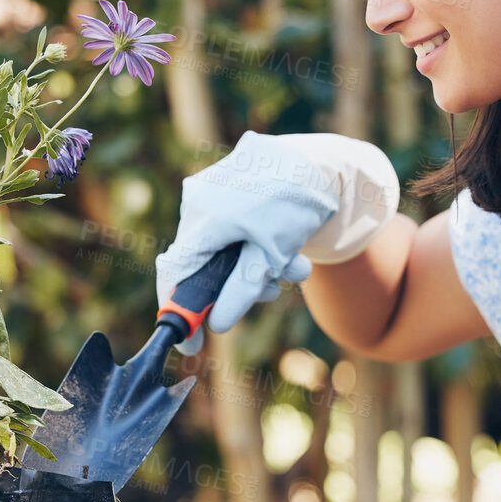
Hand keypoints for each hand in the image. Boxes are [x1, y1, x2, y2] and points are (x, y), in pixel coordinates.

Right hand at [156, 131, 399, 354]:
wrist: (325, 160)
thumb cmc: (298, 204)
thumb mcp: (272, 256)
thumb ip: (242, 291)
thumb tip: (217, 324)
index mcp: (204, 216)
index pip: (175, 272)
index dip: (180, 311)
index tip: (191, 340)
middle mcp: (198, 197)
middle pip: (201, 259)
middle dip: (236, 283)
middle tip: (269, 292)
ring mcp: (208, 185)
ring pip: (219, 243)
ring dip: (255, 263)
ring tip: (292, 265)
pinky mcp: (223, 180)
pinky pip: (226, 222)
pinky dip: (251, 239)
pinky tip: (285, 243)